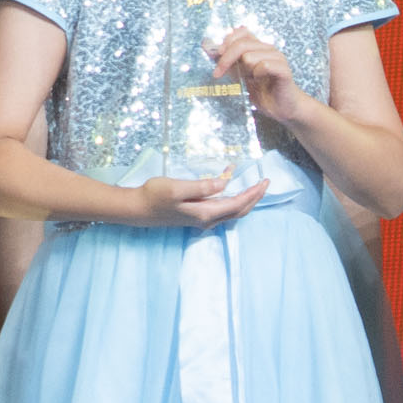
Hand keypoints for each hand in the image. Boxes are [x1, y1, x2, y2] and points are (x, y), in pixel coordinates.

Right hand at [140, 164, 267, 228]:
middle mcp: (207, 220)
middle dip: (254, 198)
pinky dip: (232, 199)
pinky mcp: (196, 216)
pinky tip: (229, 188)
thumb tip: (224, 184)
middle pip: (239, 211)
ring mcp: (202, 220)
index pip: (237, 204)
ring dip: (244, 199)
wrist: (138, 209)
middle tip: (264, 183)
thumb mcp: (177, 188)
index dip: (253, 194)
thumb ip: (202, 187)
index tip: (264, 181)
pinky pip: (222, 209)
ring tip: (253, 185)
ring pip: (231, 212)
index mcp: (205, 213)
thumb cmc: (155, 196)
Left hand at [215, 23, 310, 132]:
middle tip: (217, 74)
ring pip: (250, 56)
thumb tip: (206, 46)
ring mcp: (278, 57)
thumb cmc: (261, 91)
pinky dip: (257, 75)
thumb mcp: (238, 75)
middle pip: (241, 44)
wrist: (281, 108)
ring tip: (251, 80)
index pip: (241, 31)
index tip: (217, 55)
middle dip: (226, 60)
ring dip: (245, 72)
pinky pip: (265, 66)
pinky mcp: (284, 69)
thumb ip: (226, 61)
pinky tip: (260, 81)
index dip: (227, 40)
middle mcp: (268, 48)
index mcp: (258, 47)